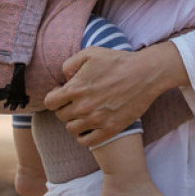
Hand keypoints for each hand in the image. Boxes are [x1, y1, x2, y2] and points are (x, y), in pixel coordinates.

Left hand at [44, 43, 182, 146]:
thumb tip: (64, 77)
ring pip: (71, 129)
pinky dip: (84, 136)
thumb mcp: (90, 53)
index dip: (54, 97)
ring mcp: (96, 120)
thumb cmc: (117, 61)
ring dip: (74, 121)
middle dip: (65, 107)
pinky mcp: (110, 129)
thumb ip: (70, 64)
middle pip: (61, 116)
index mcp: (75, 88)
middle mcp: (83, 107)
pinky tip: (88, 127)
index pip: (50, 102)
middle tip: (75, 101)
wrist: (144, 74)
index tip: (62, 92)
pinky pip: (87, 141)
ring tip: (82, 113)